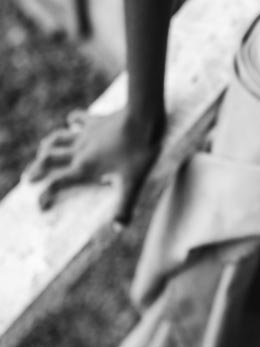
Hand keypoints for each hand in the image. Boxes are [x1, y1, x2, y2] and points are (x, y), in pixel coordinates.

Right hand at [26, 108, 163, 224]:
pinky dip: (72, 121)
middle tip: (28, 177)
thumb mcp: (134, 183)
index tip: (41, 205)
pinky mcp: (96, 120)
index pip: (57, 184)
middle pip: (49, 160)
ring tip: (41, 151)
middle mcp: (80, 151)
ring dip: (47, 146)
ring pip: (57, 138)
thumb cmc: (139, 152)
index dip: (46, 195)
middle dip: (36, 169)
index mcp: (85, 168)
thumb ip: (125, 206)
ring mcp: (86, 133)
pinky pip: (78, 118)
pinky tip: (71, 121)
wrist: (144, 118)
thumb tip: (118, 228)